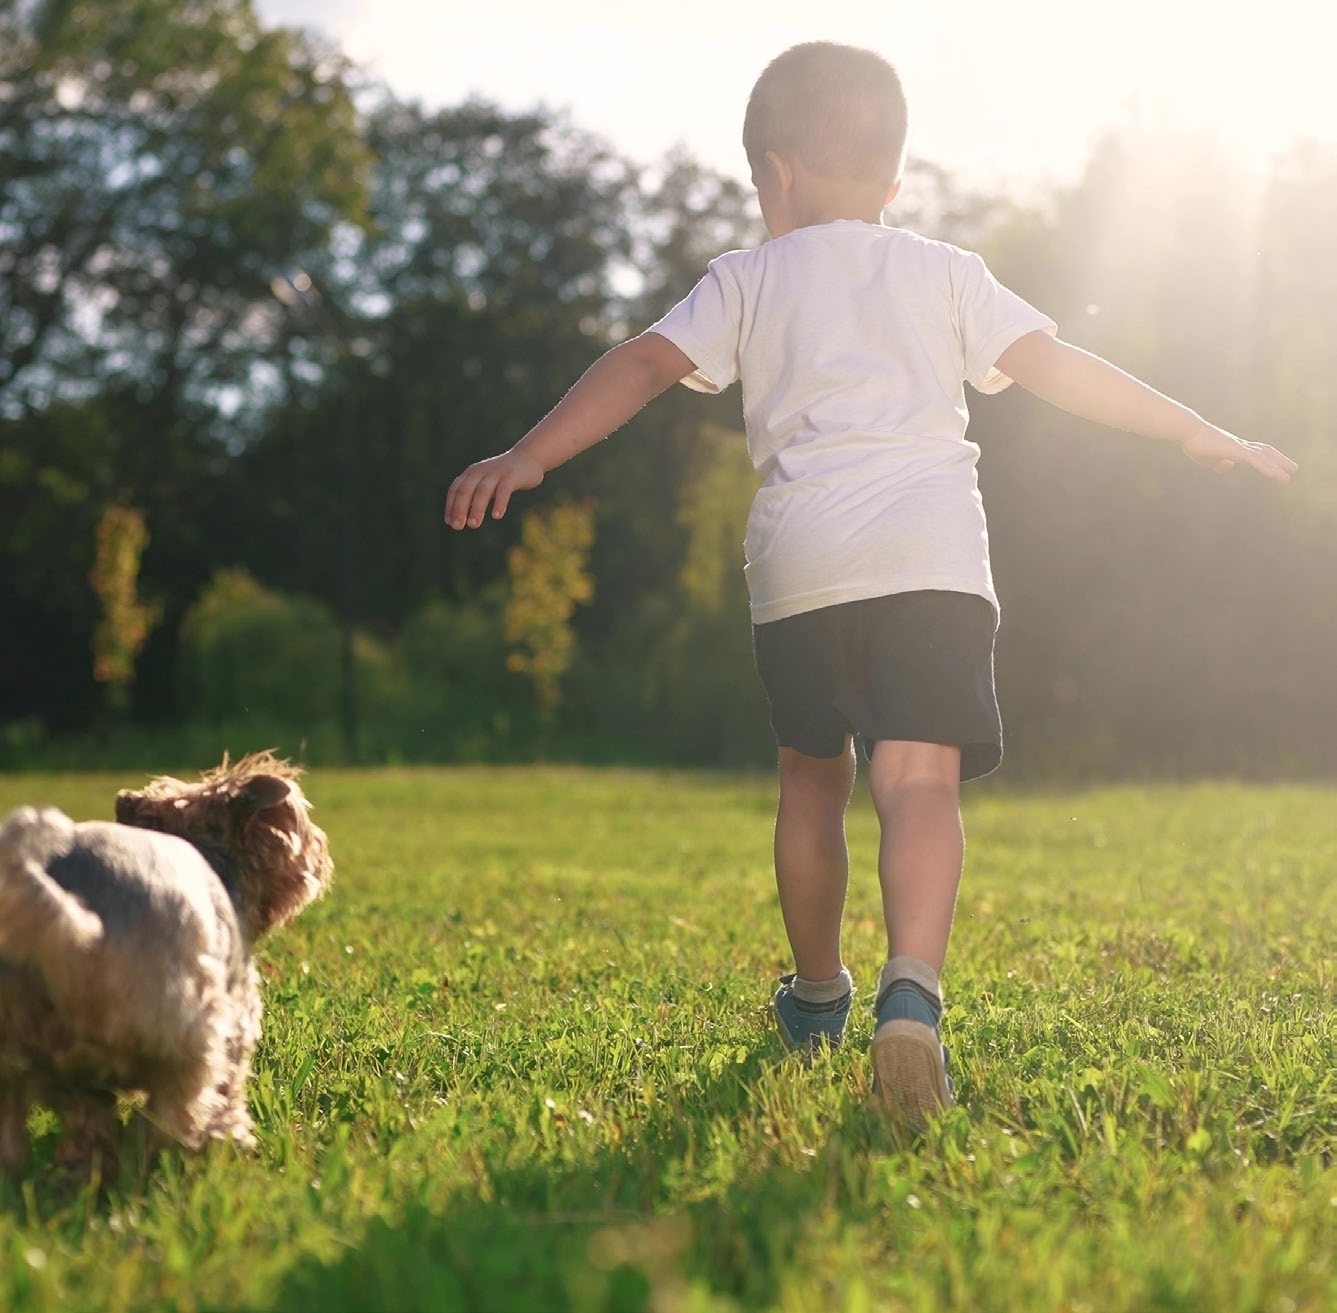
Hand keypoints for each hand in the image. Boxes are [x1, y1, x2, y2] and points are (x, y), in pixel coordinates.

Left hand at [445, 449, 544, 528]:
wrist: (528, 458)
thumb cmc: (503, 477)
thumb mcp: (484, 483)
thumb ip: (472, 497)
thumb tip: (457, 521)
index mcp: (472, 473)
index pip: (456, 489)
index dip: (451, 506)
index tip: (450, 523)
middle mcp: (481, 471)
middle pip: (466, 490)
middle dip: (460, 508)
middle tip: (458, 527)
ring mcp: (497, 473)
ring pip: (483, 491)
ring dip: (476, 508)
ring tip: (473, 525)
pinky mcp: (512, 477)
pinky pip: (504, 490)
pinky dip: (499, 503)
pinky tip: (496, 516)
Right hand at [1179, 421, 1297, 482]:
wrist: (1188, 432)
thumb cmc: (1194, 443)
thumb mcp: (1207, 458)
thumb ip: (1218, 463)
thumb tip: (1229, 467)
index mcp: (1234, 447)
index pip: (1256, 452)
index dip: (1268, 458)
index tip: (1278, 465)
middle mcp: (1240, 445)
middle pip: (1265, 451)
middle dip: (1280, 460)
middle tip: (1293, 469)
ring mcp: (1240, 447)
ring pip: (1264, 456)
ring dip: (1279, 465)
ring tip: (1291, 473)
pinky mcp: (1237, 450)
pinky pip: (1257, 460)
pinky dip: (1268, 468)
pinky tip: (1277, 474)